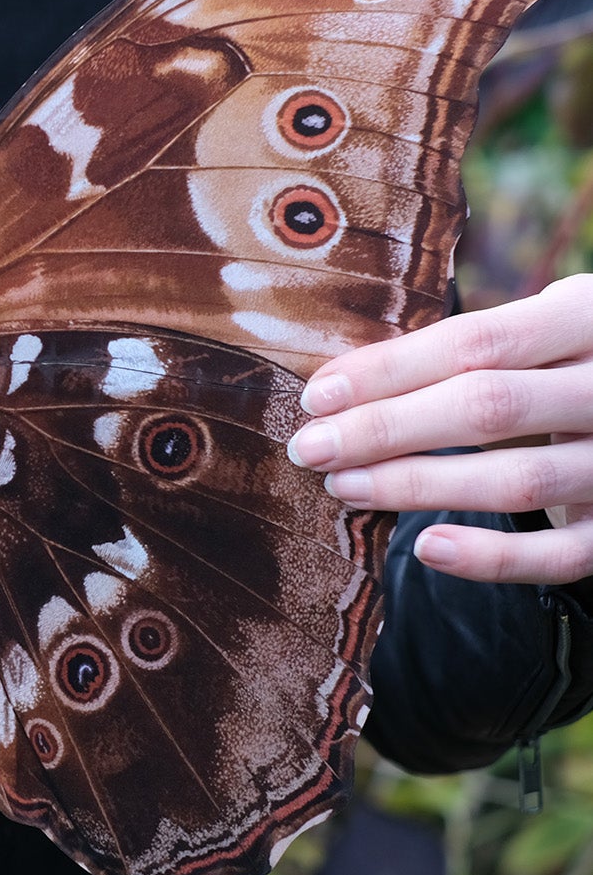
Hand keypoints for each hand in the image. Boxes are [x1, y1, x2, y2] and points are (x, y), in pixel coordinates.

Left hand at [288, 274, 592, 586]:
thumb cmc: (569, 362)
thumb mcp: (542, 327)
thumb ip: (469, 347)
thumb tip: (342, 385)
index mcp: (585, 316)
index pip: (475, 342)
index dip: (388, 371)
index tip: (316, 399)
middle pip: (488, 407)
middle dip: (384, 430)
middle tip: (309, 449)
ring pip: (517, 481)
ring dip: (417, 486)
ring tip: (344, 486)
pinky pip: (560, 555)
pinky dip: (491, 557)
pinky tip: (428, 547)